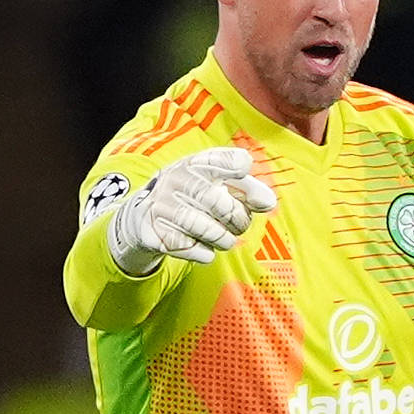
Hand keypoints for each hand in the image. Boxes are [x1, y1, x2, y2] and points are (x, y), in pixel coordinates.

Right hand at [106, 147, 277, 275]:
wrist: (145, 216)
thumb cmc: (192, 197)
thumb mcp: (216, 184)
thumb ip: (246, 189)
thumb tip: (268, 202)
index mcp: (196, 162)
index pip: (229, 161)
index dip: (241, 170)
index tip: (243, 175)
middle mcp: (177, 179)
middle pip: (223, 204)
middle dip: (239, 220)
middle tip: (238, 225)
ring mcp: (163, 206)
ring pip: (212, 232)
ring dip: (225, 240)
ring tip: (223, 237)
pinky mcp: (156, 234)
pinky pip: (198, 251)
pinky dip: (206, 253)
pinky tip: (199, 244)